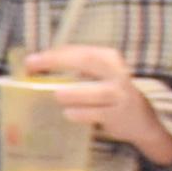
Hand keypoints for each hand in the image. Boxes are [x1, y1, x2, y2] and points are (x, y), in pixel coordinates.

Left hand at [21, 42, 171, 167]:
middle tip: (32, 67)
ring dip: (73, 93)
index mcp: (110, 59)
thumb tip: (35, 66)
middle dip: (57, 61)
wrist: (140, 119)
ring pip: (96, 91)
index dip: (55, 54)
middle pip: (88, 61)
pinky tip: (68, 113)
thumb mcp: (98, 76)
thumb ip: (74, 69)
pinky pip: (96, 114)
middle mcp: (117, 73)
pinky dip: (80, 113)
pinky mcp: (117, 115)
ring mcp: (119, 95)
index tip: (30, 60)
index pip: (82, 51)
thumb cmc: (109, 93)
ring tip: (57, 95)